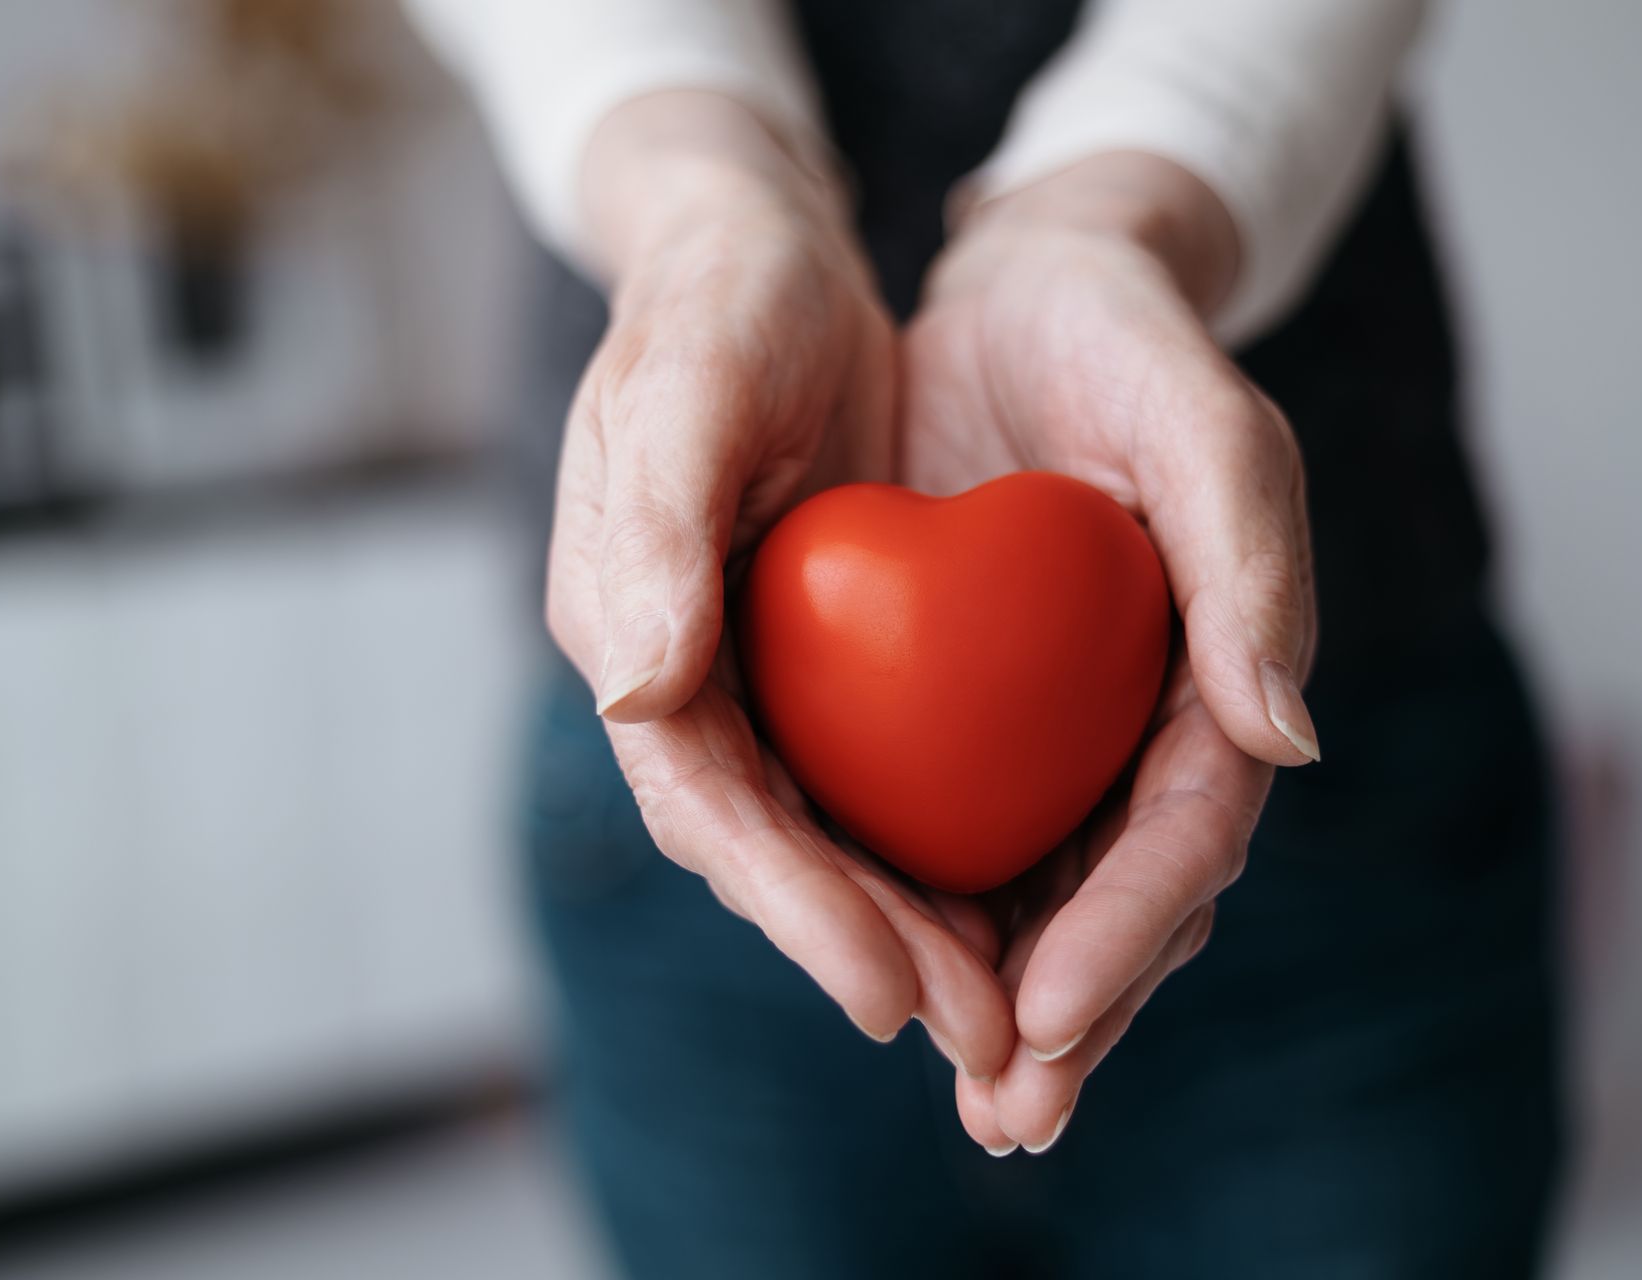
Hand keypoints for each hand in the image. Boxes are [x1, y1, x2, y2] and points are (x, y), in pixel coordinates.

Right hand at [545, 93, 1015, 1073]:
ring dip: (912, 926)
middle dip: (870, 949)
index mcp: (628, 633)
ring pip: (826, 835)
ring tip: (1011, 1016)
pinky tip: (1013, 897)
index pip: (707, 804)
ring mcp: (747, 673)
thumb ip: (651, 540)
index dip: (793, 905)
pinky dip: (934, 847)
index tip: (888, 995)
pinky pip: (872, 778)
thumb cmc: (715, 308)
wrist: (756, 252)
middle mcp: (679, 677)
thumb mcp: (681, 396)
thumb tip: (639, 699)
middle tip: (983, 1043)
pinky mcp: (814, 656)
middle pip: (771, 849)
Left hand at [896, 155, 1320, 1151]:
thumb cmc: (1122, 344)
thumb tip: (1289, 744)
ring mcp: (1063, 730)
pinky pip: (960, 833)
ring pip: (1042, 894)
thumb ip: (1251, 560)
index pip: (1183, 833)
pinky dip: (933, 913)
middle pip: (1119, 898)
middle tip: (1010, 1116)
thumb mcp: (1200, 419)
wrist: (1028, 295)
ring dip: (1006, 1005)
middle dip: (1070, 1015)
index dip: (1125, 928)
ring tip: (965, 1098)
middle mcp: (1144, 723)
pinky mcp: (979, 716)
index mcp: (1216, 673)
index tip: (1049, 1012)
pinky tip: (888, 973)